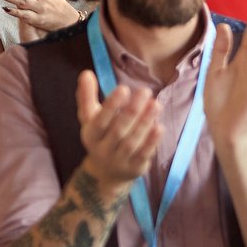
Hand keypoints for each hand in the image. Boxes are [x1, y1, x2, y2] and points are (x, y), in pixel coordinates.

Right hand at [74, 68, 161, 187]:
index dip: (111, 105)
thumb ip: (87, 96)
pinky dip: (151, 142)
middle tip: (145, 91)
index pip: (100, 121)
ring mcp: (119, 160)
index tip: (123, 89)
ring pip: (132, 141)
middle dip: (132, 111)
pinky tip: (160, 127)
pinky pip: (143, 155)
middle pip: (118, 130)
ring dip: (144, 123)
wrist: (106, 173)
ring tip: (156, 104)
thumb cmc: (100, 136)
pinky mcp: (134, 168)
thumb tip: (86, 73)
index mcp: (91, 135)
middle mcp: (103, 149)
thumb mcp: (90, 118)